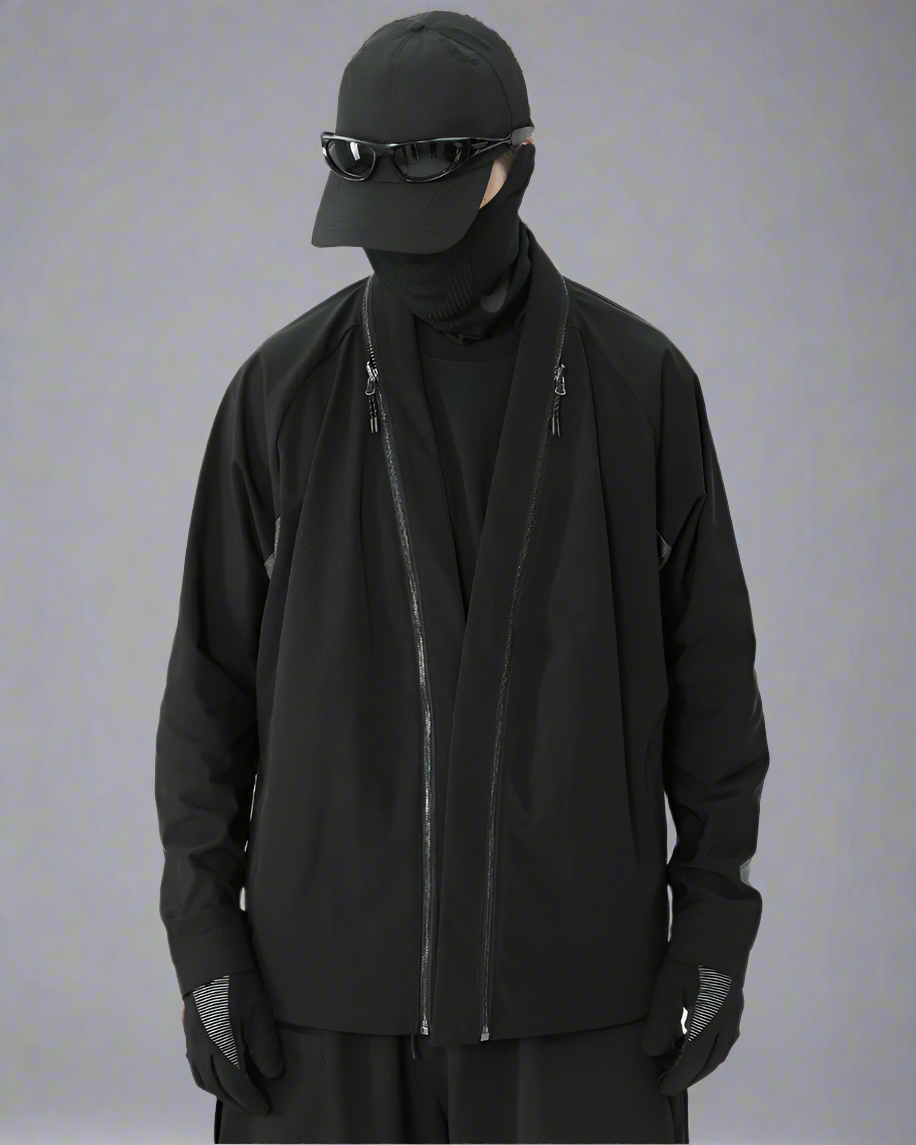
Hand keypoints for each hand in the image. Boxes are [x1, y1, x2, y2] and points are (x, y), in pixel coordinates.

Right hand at [182, 970, 283, 1114]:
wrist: (211, 960)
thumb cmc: (239, 985)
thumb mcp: (259, 1014)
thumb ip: (265, 1047)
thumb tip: (273, 1075)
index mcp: (220, 1048)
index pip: (235, 1085)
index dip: (250, 1099)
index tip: (264, 1108)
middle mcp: (202, 1050)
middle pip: (216, 1087)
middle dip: (235, 1101)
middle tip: (253, 1106)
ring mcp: (193, 1042)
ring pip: (203, 1079)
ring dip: (220, 1092)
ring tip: (238, 1095)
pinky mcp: (190, 1033)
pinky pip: (196, 1067)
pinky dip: (209, 1079)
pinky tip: (220, 1074)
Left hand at [641, 961, 743, 1095]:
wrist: (717, 930)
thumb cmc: (689, 955)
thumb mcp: (669, 983)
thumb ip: (662, 1019)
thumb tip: (651, 1052)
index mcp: (713, 1017)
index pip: (695, 1058)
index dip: (679, 1076)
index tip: (663, 1088)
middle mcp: (728, 1020)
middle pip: (709, 1059)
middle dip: (689, 1074)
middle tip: (666, 1082)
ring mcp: (733, 1014)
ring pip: (718, 1051)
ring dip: (698, 1063)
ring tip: (674, 1065)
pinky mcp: (732, 1007)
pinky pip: (721, 1040)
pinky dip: (706, 1050)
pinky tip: (689, 1045)